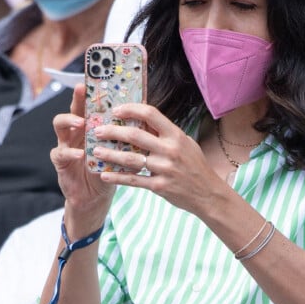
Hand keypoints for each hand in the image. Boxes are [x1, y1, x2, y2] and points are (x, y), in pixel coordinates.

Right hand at [50, 83, 114, 233]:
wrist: (96, 196)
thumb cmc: (109, 168)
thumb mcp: (120, 148)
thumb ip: (127, 132)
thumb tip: (147, 113)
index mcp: (90, 125)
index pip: (90, 103)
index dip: (93, 90)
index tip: (97, 78)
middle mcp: (76, 131)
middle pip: (72, 107)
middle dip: (76, 98)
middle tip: (82, 89)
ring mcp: (65, 144)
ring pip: (59, 125)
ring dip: (69, 120)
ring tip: (81, 122)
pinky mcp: (61, 162)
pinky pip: (60, 153)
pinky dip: (70, 152)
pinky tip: (80, 154)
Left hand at [91, 102, 220, 217]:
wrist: (208, 194)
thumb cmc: (196, 165)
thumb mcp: (186, 143)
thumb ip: (166, 134)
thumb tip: (143, 121)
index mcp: (176, 135)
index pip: (151, 114)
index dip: (131, 109)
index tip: (116, 110)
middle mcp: (169, 150)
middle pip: (135, 135)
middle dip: (113, 131)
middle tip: (98, 130)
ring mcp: (164, 169)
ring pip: (130, 159)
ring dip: (110, 154)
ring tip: (96, 151)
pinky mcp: (159, 186)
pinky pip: (133, 180)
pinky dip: (117, 177)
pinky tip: (104, 174)